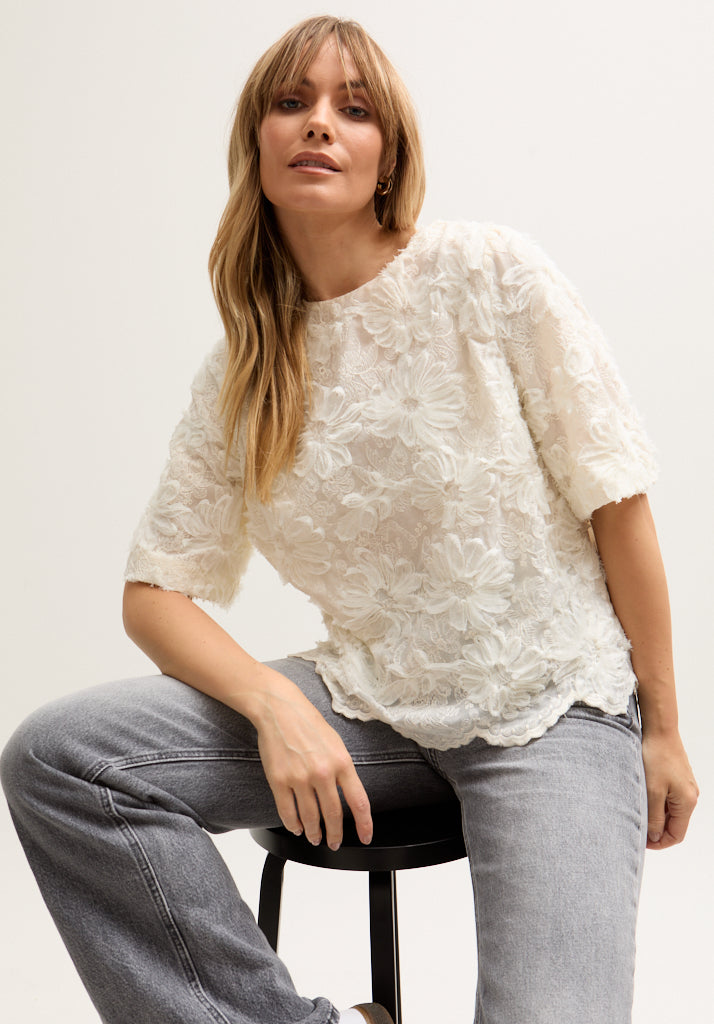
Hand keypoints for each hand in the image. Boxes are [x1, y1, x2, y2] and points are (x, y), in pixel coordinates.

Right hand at [251, 668, 372, 850]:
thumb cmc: (308, 724)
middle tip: (334, 843)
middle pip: (333, 815)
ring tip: (315, 837)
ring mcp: (300, 777)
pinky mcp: (279, 780)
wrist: (280, 710)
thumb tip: (348, 796)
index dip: (364, 824)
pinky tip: (297, 827)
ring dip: (314, 833)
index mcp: (342, 762)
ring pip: (310, 818)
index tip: (365, 837)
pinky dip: (293, 824)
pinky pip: (287, 812)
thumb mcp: (336, 744)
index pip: (359, 802)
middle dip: (335, 835)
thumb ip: (343, 770)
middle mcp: (323, 772)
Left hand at [641, 728, 698, 849]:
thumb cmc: (656, 757)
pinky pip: (669, 798)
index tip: (641, 841)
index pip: (676, 835)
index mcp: (687, 802)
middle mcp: (690, 796)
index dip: (659, 843)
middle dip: (656, 829)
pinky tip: (642, 796)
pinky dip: (657, 802)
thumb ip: (655, 817)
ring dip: (655, 815)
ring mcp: (685, 786)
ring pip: (670, 811)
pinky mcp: (679, 777)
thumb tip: (655, 837)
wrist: (660, 729)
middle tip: (636, 827)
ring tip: (637, 811)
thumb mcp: (652, 791)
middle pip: (674, 824)